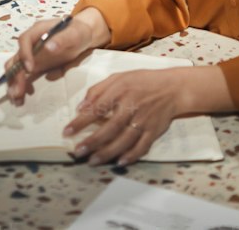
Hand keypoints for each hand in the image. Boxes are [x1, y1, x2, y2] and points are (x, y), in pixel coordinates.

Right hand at [2, 8, 109, 104]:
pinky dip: (21, 86)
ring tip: (17, 99)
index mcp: (38, 31)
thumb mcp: (74, 34)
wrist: (82, 36)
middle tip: (18, 92)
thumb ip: (62, 39)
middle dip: (14, 75)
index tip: (30, 70)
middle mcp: (31, 43)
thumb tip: (48, 47)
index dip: (24, 54)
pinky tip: (24, 98)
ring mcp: (32, 55)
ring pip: (16, 68)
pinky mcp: (35, 65)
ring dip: (14, 83)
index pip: (25, 40)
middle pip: (16, 57)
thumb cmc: (78, 32)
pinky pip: (24, 75)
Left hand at [64, 67, 188, 166]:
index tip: (66, 132)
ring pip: (124, 140)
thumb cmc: (141, 81)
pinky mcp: (153, 131)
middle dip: (92, 142)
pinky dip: (131, 156)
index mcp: (120, 90)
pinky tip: (119, 162)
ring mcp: (143, 120)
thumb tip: (80, 107)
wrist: (171, 88)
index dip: (81, 121)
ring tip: (92, 161)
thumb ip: (98, 90)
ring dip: (107, 152)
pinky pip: (141, 147)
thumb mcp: (118, 77)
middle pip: (110, 128)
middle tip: (77, 152)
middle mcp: (131, 106)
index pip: (96, 107)